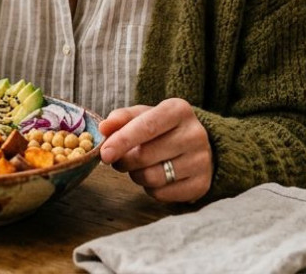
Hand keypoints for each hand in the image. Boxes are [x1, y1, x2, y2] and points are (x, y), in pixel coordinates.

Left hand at [98, 99, 213, 202]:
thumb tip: (103, 128)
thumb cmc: (163, 129)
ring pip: (152, 177)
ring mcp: (201, 160)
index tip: (105, 153)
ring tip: (138, 168)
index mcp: (179, 110)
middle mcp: (195, 134)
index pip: (147, 126)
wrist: (196, 146)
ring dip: (136, 175)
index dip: (122, 141)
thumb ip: (121, 118)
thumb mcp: (143, 115)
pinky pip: (162, 194)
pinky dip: (150, 189)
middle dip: (124, 161)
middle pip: (146, 155)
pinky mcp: (201, 184)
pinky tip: (155, 177)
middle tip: (119, 160)